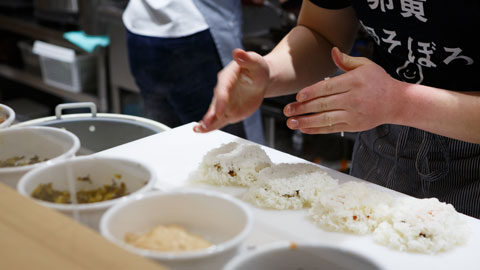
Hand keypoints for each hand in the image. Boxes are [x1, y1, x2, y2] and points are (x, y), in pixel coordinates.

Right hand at [194, 49, 268, 132]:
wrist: (259, 79)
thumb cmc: (256, 68)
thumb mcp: (255, 62)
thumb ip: (247, 58)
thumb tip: (238, 52)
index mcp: (227, 77)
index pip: (223, 89)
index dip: (221, 100)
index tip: (220, 111)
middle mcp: (222, 91)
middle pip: (215, 103)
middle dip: (211, 114)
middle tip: (205, 123)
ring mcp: (224, 103)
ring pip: (215, 114)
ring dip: (207, 122)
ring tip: (198, 129)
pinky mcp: (228, 112)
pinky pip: (219, 120)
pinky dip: (211, 126)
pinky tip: (201, 130)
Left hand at [283, 47, 401, 133]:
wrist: (396, 102)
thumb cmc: (378, 81)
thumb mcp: (366, 65)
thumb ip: (346, 61)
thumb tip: (332, 51)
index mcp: (354, 82)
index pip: (328, 87)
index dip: (311, 92)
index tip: (297, 96)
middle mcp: (353, 99)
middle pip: (323, 104)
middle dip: (303, 108)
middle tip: (287, 110)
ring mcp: (353, 115)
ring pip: (325, 119)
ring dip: (306, 122)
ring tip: (291, 122)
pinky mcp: (353, 127)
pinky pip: (331, 129)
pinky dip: (316, 129)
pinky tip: (304, 129)